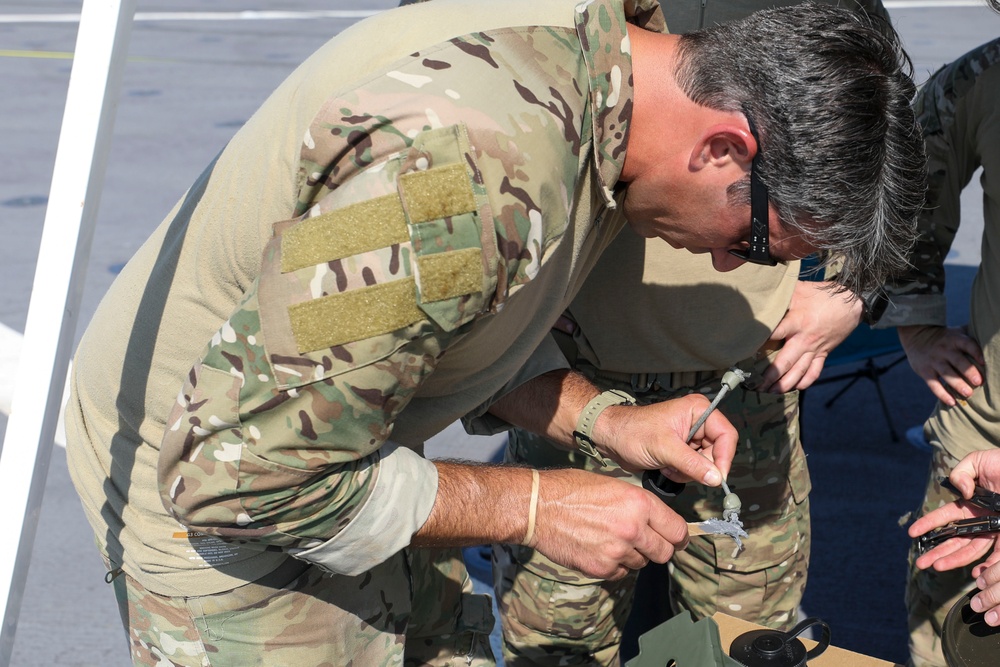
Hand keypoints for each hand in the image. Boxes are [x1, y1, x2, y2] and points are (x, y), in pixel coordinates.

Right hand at [528, 468, 688, 579]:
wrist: (539, 507)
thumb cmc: (572, 490)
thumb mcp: (614, 486)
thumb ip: (639, 506)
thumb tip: (657, 522)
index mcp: (639, 503)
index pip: (677, 530)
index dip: (679, 536)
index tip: (677, 539)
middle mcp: (633, 529)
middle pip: (664, 552)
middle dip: (659, 549)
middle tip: (647, 543)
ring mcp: (617, 551)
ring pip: (642, 563)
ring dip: (634, 556)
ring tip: (613, 540)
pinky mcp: (602, 568)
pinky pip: (621, 572)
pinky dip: (616, 565)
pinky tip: (600, 548)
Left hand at [596, 393, 736, 486]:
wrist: (610, 437)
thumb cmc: (631, 431)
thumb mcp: (664, 448)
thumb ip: (692, 463)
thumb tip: (717, 478)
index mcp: (698, 410)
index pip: (727, 435)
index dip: (724, 457)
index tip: (718, 477)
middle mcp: (698, 421)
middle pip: (718, 452)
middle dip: (700, 466)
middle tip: (681, 470)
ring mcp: (690, 437)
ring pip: (705, 464)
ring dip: (688, 471)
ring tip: (667, 464)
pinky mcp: (682, 450)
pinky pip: (693, 469)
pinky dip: (681, 473)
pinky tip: (664, 466)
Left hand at [759, 281, 861, 392]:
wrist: (851, 302)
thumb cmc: (822, 294)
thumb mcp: (799, 290)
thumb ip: (780, 296)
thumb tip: (760, 295)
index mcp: (797, 321)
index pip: (774, 333)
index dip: (760, 342)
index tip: (745, 351)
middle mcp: (805, 339)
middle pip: (785, 362)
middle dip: (770, 375)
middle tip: (756, 385)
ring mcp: (815, 348)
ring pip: (799, 371)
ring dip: (785, 384)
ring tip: (771, 392)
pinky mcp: (824, 353)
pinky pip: (815, 371)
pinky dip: (805, 381)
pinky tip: (795, 388)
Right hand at [898, 324, 984, 405]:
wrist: (917, 335)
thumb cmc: (946, 337)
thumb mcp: (958, 331)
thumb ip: (973, 334)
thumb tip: (995, 339)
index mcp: (955, 339)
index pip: (967, 345)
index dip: (976, 353)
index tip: (984, 363)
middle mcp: (944, 350)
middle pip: (957, 361)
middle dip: (968, 371)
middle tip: (978, 382)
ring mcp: (934, 361)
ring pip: (946, 374)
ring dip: (957, 384)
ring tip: (967, 394)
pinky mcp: (925, 371)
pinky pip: (933, 385)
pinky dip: (942, 394)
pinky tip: (952, 402)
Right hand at [908, 450, 999, 624]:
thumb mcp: (977, 461)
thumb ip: (961, 474)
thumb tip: (963, 494)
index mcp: (969, 504)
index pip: (945, 517)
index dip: (928, 524)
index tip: (912, 533)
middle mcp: (979, 520)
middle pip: (955, 539)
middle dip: (937, 551)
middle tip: (921, 562)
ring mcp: (994, 529)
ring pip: (971, 550)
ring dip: (953, 560)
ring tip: (936, 567)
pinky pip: (998, 554)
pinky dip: (988, 566)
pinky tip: (976, 573)